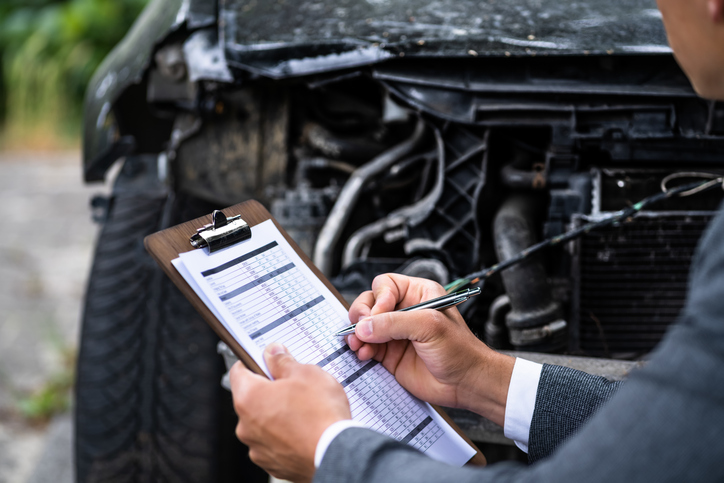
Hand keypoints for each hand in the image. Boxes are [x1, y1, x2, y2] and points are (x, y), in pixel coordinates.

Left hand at [230, 343, 350, 482]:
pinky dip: (285, 435)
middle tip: (294, 386)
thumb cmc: (320, 415)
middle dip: (270, 390)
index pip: (239, 371)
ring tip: (304, 410)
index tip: (268, 360)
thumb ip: (283, 361)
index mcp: (248, 398)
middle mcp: (246, 426)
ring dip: (278, 414)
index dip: (255, 361)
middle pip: (252, 398)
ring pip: (263, 422)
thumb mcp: (305, 373)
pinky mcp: (272, 464)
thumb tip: (274, 353)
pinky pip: (274, 442)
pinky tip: (305, 429)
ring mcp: (258, 448)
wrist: (335, 453)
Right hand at [347, 274, 513, 425]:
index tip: (378, 315)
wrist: (465, 383)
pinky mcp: (389, 353)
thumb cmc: (459, 350)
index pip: (385, 285)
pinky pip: (366, 346)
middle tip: (362, 330)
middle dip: (362, 316)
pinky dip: (360, 349)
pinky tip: (364, 354)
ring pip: (364, 325)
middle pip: (370, 303)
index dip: (378, 298)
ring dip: (357, 334)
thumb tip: (364, 327)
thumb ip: (394, 323)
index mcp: (418, 294)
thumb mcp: (429, 326)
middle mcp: (404, 310)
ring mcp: (395, 333)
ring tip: (358, 344)